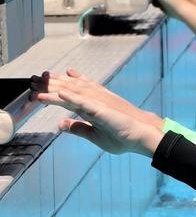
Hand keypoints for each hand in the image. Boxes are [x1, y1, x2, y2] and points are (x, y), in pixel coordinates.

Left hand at [31, 70, 163, 156]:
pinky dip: (73, 97)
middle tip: (33, 79)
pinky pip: (85, 103)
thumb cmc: (122, 136)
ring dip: (55, 87)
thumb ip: (78, 128)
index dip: (54, 88)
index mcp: (91, 106)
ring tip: (38, 84)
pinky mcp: (103, 111)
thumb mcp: (94, 134)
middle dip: (50, 83)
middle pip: (68, 88)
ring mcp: (99, 104)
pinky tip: (60, 93)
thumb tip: (60, 124)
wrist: (141, 137)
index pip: (69, 93)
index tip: (39, 85)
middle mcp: (94, 101)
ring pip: (73, 93)